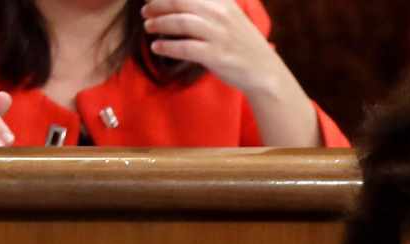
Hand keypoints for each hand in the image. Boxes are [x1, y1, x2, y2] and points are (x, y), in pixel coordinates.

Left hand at [141, 0, 287, 98]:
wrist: (264, 70)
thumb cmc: (242, 44)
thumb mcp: (230, 15)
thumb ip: (210, 6)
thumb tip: (179, 4)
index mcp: (222, 2)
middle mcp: (220, 14)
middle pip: (180, 2)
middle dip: (158, 5)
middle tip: (145, 11)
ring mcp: (219, 35)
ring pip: (181, 22)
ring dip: (159, 23)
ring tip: (148, 27)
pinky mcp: (216, 55)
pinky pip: (185, 47)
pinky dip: (168, 46)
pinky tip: (157, 47)